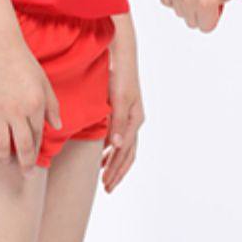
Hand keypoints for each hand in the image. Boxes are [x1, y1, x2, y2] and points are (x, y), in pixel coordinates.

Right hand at [0, 34, 59, 170]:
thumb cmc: (25, 64)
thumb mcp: (45, 83)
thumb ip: (52, 106)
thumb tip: (58, 126)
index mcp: (36, 106)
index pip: (39, 136)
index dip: (38, 152)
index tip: (36, 163)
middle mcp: (17, 112)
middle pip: (22, 146)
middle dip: (24, 164)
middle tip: (25, 175)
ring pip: (1, 144)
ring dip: (4, 157)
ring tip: (6, 162)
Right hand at [102, 18, 143, 192]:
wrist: (118, 53)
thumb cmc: (111, 77)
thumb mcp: (107, 104)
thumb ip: (108, 124)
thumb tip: (106, 144)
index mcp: (132, 122)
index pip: (126, 153)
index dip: (118, 170)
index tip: (107, 184)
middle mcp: (135, 119)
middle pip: (128, 153)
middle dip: (117, 172)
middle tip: (107, 188)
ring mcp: (133, 111)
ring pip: (127, 144)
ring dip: (117, 163)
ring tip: (107, 178)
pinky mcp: (126, 102)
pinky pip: (123, 125)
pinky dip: (117, 139)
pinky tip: (110, 150)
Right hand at [161, 0, 238, 31]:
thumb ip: (217, 9)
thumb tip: (202, 16)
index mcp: (206, 4)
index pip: (206, 28)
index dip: (214, 18)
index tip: (217, 4)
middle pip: (191, 22)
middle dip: (201, 13)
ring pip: (178, 12)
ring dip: (188, 6)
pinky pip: (166, 1)